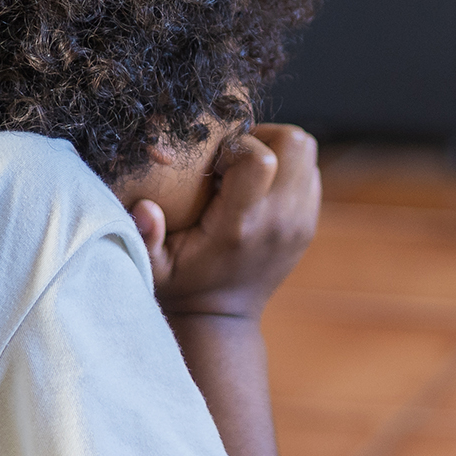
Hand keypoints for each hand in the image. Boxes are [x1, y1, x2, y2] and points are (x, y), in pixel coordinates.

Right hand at [130, 124, 319, 319]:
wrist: (222, 319)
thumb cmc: (183, 285)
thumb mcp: (153, 265)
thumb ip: (144, 235)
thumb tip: (146, 206)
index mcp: (241, 225)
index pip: (260, 159)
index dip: (236, 146)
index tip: (215, 163)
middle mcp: (279, 220)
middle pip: (295, 142)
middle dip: (264, 136)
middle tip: (235, 156)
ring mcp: (301, 221)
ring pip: (307, 152)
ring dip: (278, 150)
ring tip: (246, 170)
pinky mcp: (309, 223)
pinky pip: (311, 172)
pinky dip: (289, 169)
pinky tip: (260, 188)